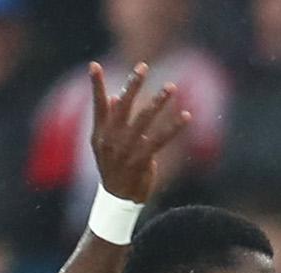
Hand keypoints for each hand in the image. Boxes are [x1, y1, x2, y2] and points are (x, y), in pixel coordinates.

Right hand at [88, 61, 192, 205]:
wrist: (118, 199)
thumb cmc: (113, 168)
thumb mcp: (104, 146)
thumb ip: (109, 122)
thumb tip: (114, 98)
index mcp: (100, 133)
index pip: (97, 104)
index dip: (95, 85)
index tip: (94, 64)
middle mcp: (111, 139)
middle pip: (123, 106)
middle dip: (133, 85)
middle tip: (143, 66)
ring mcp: (126, 149)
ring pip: (144, 119)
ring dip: (159, 101)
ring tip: (171, 87)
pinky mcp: (142, 160)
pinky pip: (160, 139)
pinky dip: (174, 127)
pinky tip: (186, 117)